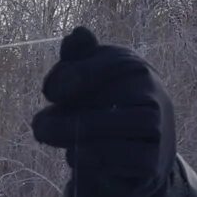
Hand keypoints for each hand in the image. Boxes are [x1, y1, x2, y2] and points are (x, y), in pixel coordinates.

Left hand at [30, 28, 174, 196]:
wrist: (136, 154)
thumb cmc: (102, 108)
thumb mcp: (86, 80)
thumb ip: (77, 57)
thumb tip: (78, 34)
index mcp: (133, 67)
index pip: (112, 63)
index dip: (76, 74)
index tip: (49, 93)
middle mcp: (152, 93)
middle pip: (116, 97)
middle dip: (70, 113)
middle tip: (38, 127)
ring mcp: (158, 128)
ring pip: (125, 127)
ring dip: (82, 134)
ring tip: (52, 139)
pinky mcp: (154, 161)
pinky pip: (130, 158)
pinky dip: (100, 158)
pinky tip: (76, 155)